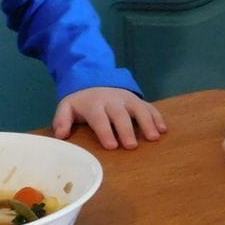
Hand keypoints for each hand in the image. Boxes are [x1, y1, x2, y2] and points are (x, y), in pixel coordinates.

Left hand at [52, 87, 166, 149]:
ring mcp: (127, 99)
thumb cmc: (81, 101)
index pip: (100, 119)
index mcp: (95, 105)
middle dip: (127, 130)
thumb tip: (61, 135)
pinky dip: (157, 117)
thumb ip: (62, 120)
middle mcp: (113, 101)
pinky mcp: (137, 100)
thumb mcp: (67, 107)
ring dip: (147, 123)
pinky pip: (149, 107)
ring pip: (139, 109)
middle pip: (121, 115)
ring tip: (154, 137)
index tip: (111, 146)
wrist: (94, 78)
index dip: (105, 132)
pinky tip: (163, 129)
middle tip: (132, 146)